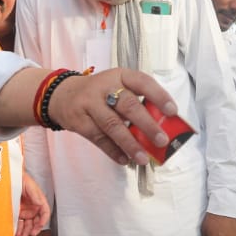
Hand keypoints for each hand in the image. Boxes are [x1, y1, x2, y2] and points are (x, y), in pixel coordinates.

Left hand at [16, 172, 49, 235]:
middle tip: (31, 234)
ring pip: (28, 224)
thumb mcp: (30, 186)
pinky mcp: (18, 213)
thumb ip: (35, 195)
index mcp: (40, 202)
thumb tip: (40, 203)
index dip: (43, 221)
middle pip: (36, 221)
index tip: (39, 226)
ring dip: (26, 231)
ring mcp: (26, 211)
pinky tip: (17, 233)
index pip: (45, 213)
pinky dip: (18, 228)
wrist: (11, 178)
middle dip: (34, 229)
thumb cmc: (22, 180)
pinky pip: (19, 222)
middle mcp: (34, 208)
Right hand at [46, 68, 176, 165]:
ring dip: (130, 143)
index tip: (173, 111)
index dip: (159, 96)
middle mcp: (104, 87)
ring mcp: (89, 103)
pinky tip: (125, 159)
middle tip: (162, 140)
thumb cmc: (99, 93)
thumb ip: (136, 103)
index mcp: (120, 76)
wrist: (62, 95)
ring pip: (113, 125)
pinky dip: (113, 151)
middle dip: (147, 125)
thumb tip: (161, 128)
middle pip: (128, 105)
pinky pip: (98, 138)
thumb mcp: (117, 87)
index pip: (142, 82)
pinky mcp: (79, 121)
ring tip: (143, 158)